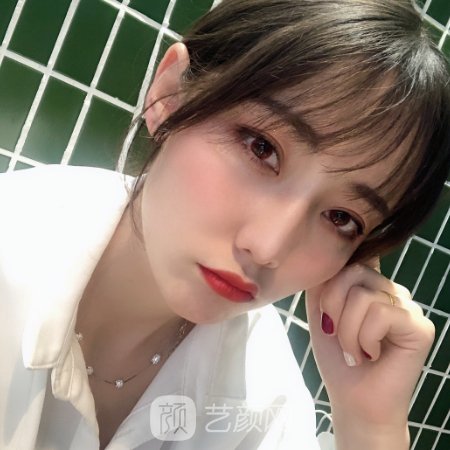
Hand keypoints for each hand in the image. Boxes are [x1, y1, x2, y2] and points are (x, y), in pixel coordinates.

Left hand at [306, 259, 434, 448]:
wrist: (352, 398)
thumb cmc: (336, 357)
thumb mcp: (319, 312)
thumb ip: (322, 282)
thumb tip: (327, 255)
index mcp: (369, 284)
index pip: (352, 257)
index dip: (333, 280)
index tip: (327, 313)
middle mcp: (390, 289)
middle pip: (352, 272)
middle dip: (333, 307)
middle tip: (337, 335)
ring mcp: (407, 306)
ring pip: (363, 296)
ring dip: (347, 331)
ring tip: (355, 351)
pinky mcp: (419, 326)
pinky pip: (380, 314)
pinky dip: (365, 339)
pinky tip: (371, 354)